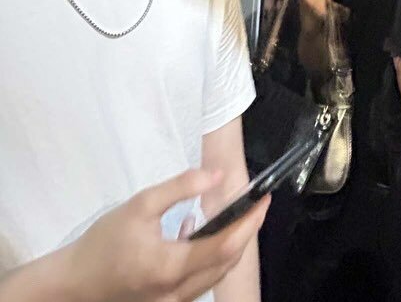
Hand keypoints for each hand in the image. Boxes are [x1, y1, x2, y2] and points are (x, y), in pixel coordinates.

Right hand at [65, 169, 268, 301]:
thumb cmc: (103, 243)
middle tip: (256, 206)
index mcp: (172, 267)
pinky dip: (210, 260)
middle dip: (246, 233)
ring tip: (236, 217)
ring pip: (215, 276)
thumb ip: (180, 187)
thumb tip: (217, 176)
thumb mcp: (140, 205)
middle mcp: (177, 292)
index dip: (249, 222)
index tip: (263, 200)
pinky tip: (198, 234)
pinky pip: (199, 282)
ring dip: (231, 247)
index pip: (225, 245)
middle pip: (226, 263)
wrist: (72, 284)